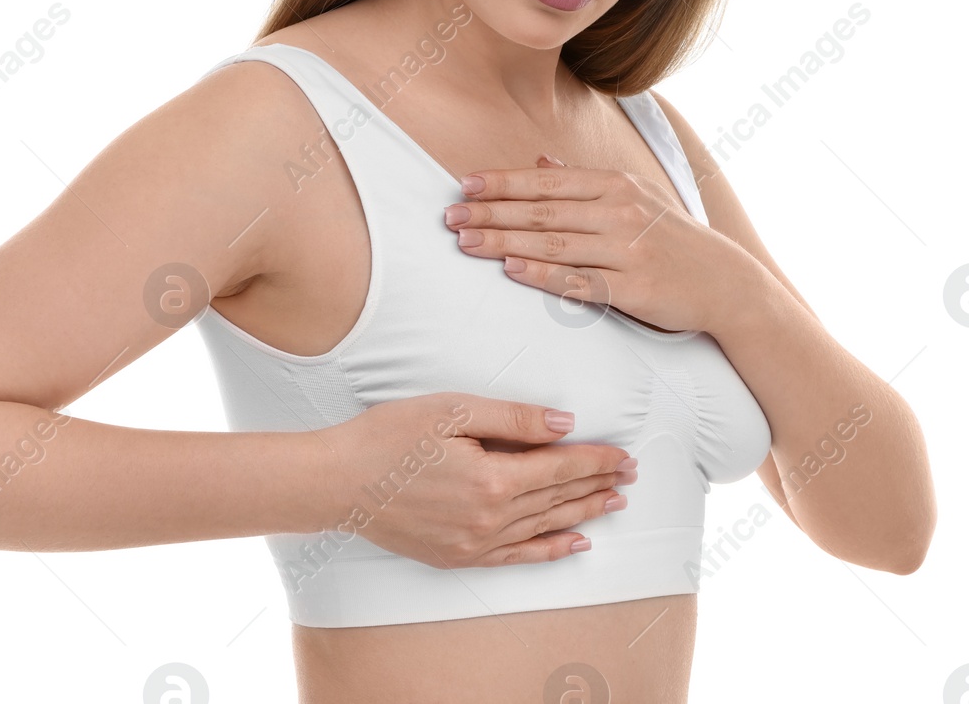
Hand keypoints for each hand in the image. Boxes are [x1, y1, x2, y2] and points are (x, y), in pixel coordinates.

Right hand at [313, 392, 636, 568]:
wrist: (338, 482)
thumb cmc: (388, 436)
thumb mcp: (452, 411)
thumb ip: (513, 419)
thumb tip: (564, 424)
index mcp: (492, 478)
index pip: (559, 468)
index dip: (595, 460)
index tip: (623, 455)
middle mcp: (489, 518)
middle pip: (557, 499)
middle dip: (597, 485)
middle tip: (630, 477)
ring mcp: (474, 543)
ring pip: (544, 528)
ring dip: (582, 515)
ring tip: (613, 505)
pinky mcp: (458, 557)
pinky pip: (517, 557)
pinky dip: (550, 551)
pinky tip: (574, 544)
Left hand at [443, 155, 757, 334]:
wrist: (725, 282)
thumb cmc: (670, 238)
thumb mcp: (634, 197)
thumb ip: (585, 180)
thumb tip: (541, 160)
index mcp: (615, 185)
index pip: (547, 180)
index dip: (503, 181)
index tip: (465, 184)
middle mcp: (619, 212)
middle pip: (543, 211)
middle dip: (492, 212)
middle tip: (450, 216)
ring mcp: (626, 250)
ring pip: (554, 244)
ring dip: (505, 241)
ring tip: (466, 242)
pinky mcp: (633, 288)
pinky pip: (578, 281)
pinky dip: (542, 274)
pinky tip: (511, 269)